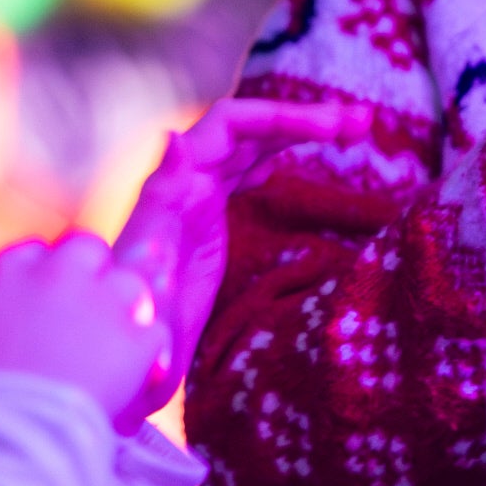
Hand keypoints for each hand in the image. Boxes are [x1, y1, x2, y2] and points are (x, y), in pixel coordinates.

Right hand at [0, 233, 163, 422]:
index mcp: (9, 273)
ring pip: (129, 281)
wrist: (9, 437)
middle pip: (86, 250)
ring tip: (109, 345)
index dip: (37, 279)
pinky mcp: (137, 339)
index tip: (34, 310)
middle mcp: (59, 275)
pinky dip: (149, 351)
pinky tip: (135, 374)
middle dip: (86, 276)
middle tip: (79, 320)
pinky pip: (155, 330)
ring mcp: (103, 303)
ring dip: (123, 307)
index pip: (31, 253)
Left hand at [104, 97, 368, 428]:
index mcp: (174, 188)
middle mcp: (183, 184)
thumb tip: (174, 139)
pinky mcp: (204, 220)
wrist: (123, 368)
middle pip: (248, 129)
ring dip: (297, 131)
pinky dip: (277, 155)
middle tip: (362, 123)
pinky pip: (244, 171)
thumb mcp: (148, 274)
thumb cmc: (135, 331)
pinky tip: (301, 156)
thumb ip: (161, 205)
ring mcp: (194, 200)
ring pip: (251, 147)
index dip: (279, 118)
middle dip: (303, 119)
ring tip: (355, 129)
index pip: (229, 125)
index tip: (328, 128)